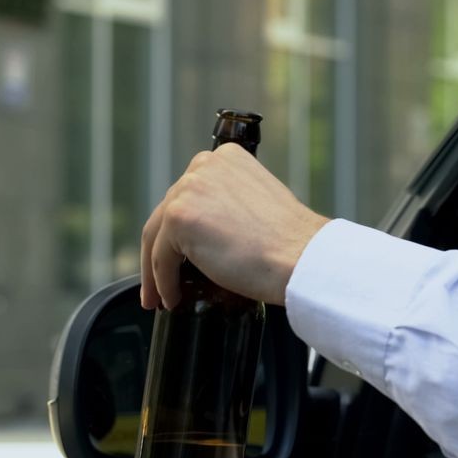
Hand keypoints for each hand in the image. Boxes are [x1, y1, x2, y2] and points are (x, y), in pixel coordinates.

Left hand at [140, 144, 329, 308]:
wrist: (301, 258)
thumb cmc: (289, 244)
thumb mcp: (258, 205)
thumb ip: (230, 205)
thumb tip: (207, 232)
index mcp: (225, 158)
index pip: (188, 196)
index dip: (179, 231)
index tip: (180, 255)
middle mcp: (204, 166)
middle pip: (166, 214)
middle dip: (163, 250)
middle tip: (163, 281)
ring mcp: (189, 188)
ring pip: (157, 236)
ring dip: (156, 270)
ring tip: (162, 296)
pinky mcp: (179, 217)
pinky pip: (160, 258)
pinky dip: (163, 282)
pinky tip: (172, 299)